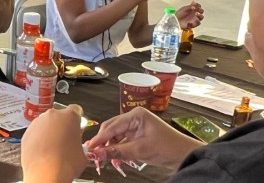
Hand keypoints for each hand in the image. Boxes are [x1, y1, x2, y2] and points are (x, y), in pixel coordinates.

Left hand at [22, 105, 86, 182]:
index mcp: (69, 116)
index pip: (75, 110)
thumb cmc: (66, 163)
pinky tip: (43, 151)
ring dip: (49, 132)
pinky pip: (35, 132)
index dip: (76, 119)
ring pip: (46, 123)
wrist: (46, 173)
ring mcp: (37, 122)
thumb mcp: (82, 152)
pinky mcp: (27, 132)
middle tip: (64, 140)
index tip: (76, 126)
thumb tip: (75, 142)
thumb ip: (78, 139)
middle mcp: (52, 115)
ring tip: (53, 148)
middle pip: (59, 116)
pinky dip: (38, 139)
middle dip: (62, 126)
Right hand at [86, 107, 203, 169]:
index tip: (89, 148)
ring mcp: (135, 126)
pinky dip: (118, 150)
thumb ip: (116, 152)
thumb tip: (97, 154)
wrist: (186, 155)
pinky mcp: (137, 135)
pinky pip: (122, 141)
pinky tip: (115, 159)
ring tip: (107, 160)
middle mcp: (134, 117)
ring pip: (115, 136)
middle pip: (111, 130)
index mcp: (135, 115)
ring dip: (111, 149)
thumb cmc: (168, 148)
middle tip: (95, 155)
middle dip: (104, 144)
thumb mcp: (139, 150)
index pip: (111, 126)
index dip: (99, 138)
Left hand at [176, 1, 203, 28]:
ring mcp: (195, 19)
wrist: (175, 21)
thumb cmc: (179, 14)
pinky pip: (198, 23)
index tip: (195, 5)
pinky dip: (197, 21)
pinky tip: (192, 21)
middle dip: (200, 10)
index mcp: (193, 9)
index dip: (198, 5)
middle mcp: (195, 14)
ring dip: (200, 15)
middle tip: (196, 9)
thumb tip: (194, 2)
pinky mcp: (194, 24)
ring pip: (201, 17)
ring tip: (196, 14)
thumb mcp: (184, 9)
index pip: (198, 6)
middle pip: (201, 11)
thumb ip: (189, 6)